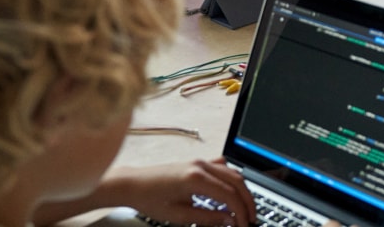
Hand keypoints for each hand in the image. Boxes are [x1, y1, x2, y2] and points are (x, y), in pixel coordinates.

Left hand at [110, 158, 255, 226]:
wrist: (132, 184)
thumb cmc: (149, 199)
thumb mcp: (178, 215)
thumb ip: (208, 217)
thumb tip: (229, 220)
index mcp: (196, 178)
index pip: (229, 195)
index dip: (241, 212)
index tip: (244, 224)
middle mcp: (201, 166)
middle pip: (237, 181)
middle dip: (247, 201)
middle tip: (250, 218)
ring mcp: (200, 162)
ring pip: (233, 173)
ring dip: (242, 191)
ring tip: (244, 208)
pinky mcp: (198, 163)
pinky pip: (223, 168)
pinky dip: (232, 180)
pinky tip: (232, 191)